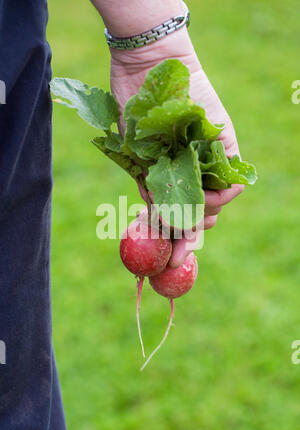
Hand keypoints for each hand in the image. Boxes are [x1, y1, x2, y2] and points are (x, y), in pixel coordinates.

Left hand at [110, 28, 243, 266]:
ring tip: (160, 238)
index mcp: (213, 165)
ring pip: (170, 209)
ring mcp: (168, 171)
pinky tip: (145, 213)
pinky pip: (148, 194)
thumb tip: (224, 198)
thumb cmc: (193, 94)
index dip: (207, 218)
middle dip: (186, 234)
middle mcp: (192, 172)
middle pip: (193, 213)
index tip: (197, 225)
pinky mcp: (144, 168)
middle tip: (176, 254)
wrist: (152, 67)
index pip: (216, 203)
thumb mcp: (217, 129)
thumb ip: (224, 164)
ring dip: (166, 226)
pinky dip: (149, 206)